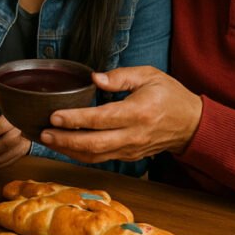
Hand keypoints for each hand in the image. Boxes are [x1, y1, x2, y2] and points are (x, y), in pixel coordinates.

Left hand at [0, 116, 29, 172]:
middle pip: (2, 145)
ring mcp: (21, 146)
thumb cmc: (11, 115)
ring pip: (1, 158)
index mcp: (14, 118)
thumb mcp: (4, 110)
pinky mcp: (19, 156)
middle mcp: (20, 133)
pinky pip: (2, 164)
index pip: (6, 124)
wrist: (31, 124)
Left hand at [40, 66, 202, 162]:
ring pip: (94, 156)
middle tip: (42, 132)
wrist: (192, 124)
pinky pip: (100, 159)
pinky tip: (64, 146)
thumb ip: (121, 76)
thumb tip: (95, 78)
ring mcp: (131, 149)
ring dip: (68, 150)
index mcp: (138, 112)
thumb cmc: (170, 96)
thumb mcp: (149, 75)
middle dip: (65, 140)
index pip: (101, 119)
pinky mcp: (129, 156)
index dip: (76, 119)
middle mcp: (133, 135)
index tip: (54, 115)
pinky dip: (79, 155)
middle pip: (94, 144)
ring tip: (46, 140)